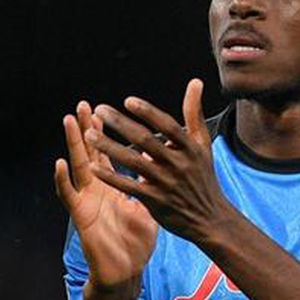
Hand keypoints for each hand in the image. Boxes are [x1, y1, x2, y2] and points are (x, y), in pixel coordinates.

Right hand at [54, 101, 158, 293]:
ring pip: (77, 166)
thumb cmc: (135, 243)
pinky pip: (69, 195)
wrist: (125, 271)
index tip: (107, 110)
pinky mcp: (81, 216)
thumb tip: (161, 170)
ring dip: (72, 143)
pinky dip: (63, 179)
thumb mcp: (146, 208)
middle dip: (87, 129)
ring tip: (69, 121)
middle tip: (83, 104)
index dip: (106, 133)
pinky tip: (59, 163)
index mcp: (113, 186)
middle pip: (90, 153)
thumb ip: (149, 187)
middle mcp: (98, 189)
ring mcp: (87, 201)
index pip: (108, 153)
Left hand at [84, 79, 235, 243]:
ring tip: (89, 134)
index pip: (167, 126)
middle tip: (100, 110)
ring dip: (110, 147)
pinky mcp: (155, 201)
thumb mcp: (203, 144)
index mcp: (189, 148)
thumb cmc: (203, 177)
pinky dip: (111, 176)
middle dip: (121, 124)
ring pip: (133, 162)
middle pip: (145, 141)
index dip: (148, 112)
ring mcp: (166, 183)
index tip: (128, 100)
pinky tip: (94, 166)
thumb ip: (194, 113)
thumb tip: (195, 81)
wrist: (210, 218)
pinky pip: (129, 186)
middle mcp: (178, 164)